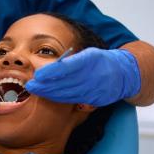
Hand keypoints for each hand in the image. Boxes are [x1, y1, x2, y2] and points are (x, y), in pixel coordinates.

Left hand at [25, 48, 140, 106]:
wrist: (124, 74)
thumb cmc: (100, 61)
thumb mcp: (88, 54)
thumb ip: (71, 61)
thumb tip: (50, 67)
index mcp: (90, 60)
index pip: (68, 67)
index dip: (51, 72)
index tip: (37, 75)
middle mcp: (92, 76)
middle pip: (65, 83)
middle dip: (45, 85)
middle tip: (29, 85)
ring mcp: (94, 89)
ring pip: (67, 94)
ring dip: (49, 93)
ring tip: (34, 90)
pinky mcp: (95, 100)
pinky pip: (73, 100)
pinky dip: (58, 98)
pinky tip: (47, 95)